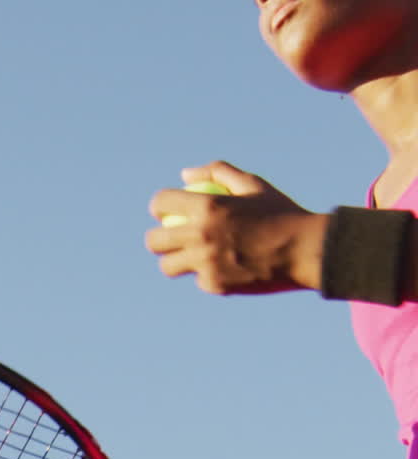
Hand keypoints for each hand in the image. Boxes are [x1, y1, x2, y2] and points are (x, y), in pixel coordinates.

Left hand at [145, 160, 328, 295]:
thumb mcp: (252, 184)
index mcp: (206, 207)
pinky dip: (207, 275)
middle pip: (155, 241)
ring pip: (169, 267)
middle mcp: (200, 236)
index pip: (161, 203)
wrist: (304, 251)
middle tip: (168, 239)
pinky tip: (221, 269)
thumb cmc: (280, 213)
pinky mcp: (216, 285)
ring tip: (187, 258)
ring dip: (175, 262)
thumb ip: (217, 173)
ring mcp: (206, 264)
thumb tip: (185, 175)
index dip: (159, 206)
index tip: (165, 212)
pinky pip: (199, 280)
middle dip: (157, 239)